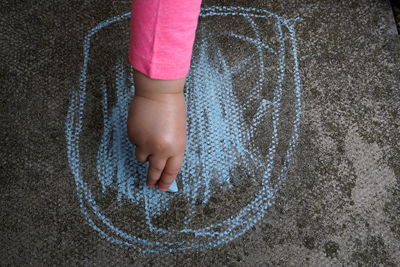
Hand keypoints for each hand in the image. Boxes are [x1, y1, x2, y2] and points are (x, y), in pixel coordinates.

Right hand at [127, 70, 186, 191]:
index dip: (166, 181)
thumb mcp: (179, 132)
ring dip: (145, 153)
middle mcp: (160, 150)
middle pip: (154, 171)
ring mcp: (145, 143)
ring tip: (149, 137)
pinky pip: (135, 143)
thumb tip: (162, 161)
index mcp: (176, 148)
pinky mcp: (133, 136)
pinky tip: (144, 125)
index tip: (161, 188)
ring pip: (141, 158)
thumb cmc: (173, 108)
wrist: (158, 91)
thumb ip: (171, 148)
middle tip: (150, 184)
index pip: (171, 171)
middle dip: (152, 179)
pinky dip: (138, 138)